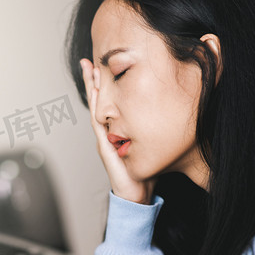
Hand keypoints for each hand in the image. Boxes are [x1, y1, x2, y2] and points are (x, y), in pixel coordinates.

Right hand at [80, 58, 156, 204]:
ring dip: (91, 88)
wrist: (135, 193)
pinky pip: (98, 121)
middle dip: (93, 80)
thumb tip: (165, 114)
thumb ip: (149, 131)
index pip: (108, 102)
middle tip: (89, 61)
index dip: (104, 85)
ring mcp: (103, 137)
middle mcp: (106, 131)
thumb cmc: (143, 172)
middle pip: (98, 100)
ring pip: (95, 107)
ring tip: (89, 69)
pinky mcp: (105, 145)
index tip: (103, 67)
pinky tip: (95, 91)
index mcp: (114, 130)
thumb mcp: (148, 145)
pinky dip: (96, 105)